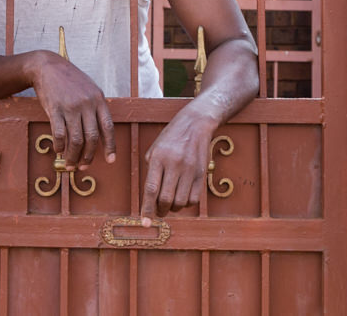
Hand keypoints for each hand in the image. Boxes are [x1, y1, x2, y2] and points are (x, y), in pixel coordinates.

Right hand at [29, 51, 115, 169]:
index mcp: (98, 99)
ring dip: (73, 156)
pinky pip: (59, 133)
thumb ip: (96, 108)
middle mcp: (86, 104)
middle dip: (88, 156)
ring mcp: (70, 107)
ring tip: (70, 165)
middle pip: (92, 137)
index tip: (111, 160)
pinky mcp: (55, 109)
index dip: (110, 146)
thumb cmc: (70, 80)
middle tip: (84, 166)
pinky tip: (58, 151)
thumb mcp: (90, 89)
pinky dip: (59, 146)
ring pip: (75, 139)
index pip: (108, 127)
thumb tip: (101, 133)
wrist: (48, 66)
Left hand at [140, 108, 216, 225]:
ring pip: (180, 202)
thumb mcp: (154, 150)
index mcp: (158, 157)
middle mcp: (174, 164)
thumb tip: (150, 198)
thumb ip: (151, 172)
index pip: (151, 189)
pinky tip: (182, 198)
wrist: (195, 124)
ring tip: (170, 204)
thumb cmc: (171, 138)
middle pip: (166, 199)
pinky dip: (186, 204)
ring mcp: (189, 169)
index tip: (145, 223)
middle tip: (158, 212)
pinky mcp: (201, 173)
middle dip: (160, 211)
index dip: (146, 209)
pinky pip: (194, 199)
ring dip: (173, 209)